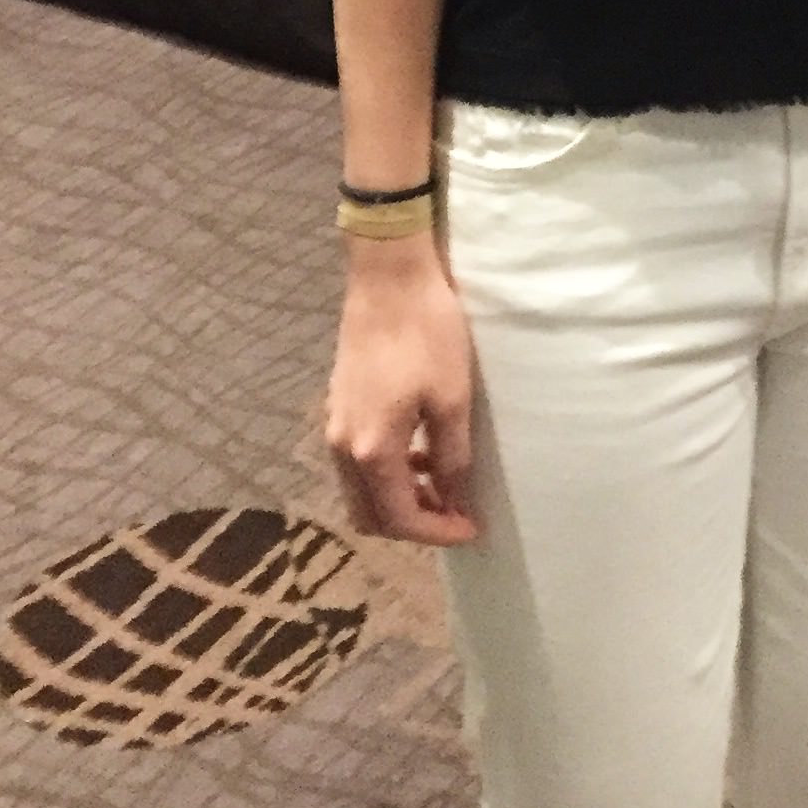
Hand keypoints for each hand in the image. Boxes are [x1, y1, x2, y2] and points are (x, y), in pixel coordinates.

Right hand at [325, 237, 480, 543]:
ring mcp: (335, 425)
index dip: (437, 531)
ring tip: (442, 487)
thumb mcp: (452, 398)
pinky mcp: (338, 405)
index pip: (400, 517)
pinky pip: (357, 462)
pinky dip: (386, 472)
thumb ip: (451, 457)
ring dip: (397, 499)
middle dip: (413, 524)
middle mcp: (343, 447)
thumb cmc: (427, 333)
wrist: (388, 275)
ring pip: (360, 490)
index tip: (472, 529)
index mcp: (372, 451)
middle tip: (454, 515)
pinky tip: (419, 452)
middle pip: (370, 514)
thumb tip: (454, 499)